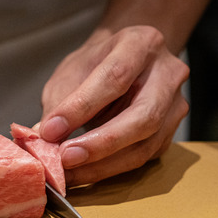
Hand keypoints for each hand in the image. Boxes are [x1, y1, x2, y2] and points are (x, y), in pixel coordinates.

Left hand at [39, 26, 189, 185]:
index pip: (115, 77)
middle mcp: (167, 74)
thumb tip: (41, 137)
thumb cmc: (96, 63)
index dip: (81, 107)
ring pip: (145, 145)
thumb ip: (59, 101)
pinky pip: (142, 158)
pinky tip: (83, 172)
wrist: (124, 62)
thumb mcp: (72, 70)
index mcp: (141, 44)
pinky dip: (109, 169)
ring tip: (68, 173)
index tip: (50, 131)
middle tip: (64, 158)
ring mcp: (175, 105)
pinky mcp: (171, 133)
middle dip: (100, 143)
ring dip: (102, 165)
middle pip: (142, 117)